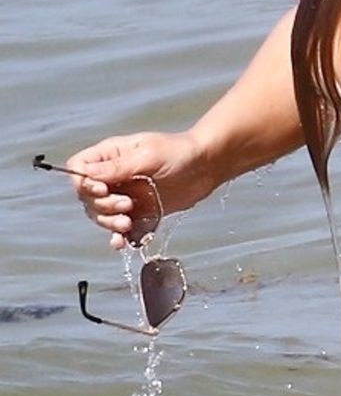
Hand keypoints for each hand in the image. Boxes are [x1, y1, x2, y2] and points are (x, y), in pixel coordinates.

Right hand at [62, 132, 211, 247]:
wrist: (206, 166)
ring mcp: (123, 194)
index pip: (79, 168)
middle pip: (87, 196)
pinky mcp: (137, 212)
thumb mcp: (148, 155)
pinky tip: (121, 243)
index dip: (83, 182)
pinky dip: (117, 237)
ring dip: (109, 222)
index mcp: (110, 155)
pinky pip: (118, 228)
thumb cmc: (179, 152)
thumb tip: (86, 174)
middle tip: (127, 205)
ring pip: (100, 214)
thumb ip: (118, 167)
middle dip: (103, 205)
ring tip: (129, 222)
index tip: (102, 190)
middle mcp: (112, 176)